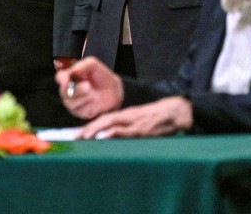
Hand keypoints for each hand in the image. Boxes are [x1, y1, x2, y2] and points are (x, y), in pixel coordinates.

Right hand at [55, 56, 122, 119]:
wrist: (114, 92)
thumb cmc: (102, 77)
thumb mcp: (94, 66)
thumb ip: (84, 65)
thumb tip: (73, 70)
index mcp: (69, 77)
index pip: (60, 78)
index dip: (62, 80)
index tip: (68, 81)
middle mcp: (68, 90)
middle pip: (64, 92)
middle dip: (77, 90)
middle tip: (88, 86)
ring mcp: (73, 103)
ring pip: (71, 103)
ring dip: (85, 98)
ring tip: (95, 95)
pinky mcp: (80, 113)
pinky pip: (81, 112)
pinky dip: (90, 107)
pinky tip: (96, 103)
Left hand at [76, 96, 192, 138]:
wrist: (175, 111)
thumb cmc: (157, 117)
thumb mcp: (139, 120)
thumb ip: (127, 127)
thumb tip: (113, 138)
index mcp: (125, 115)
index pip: (103, 119)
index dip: (90, 126)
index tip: (79, 134)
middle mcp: (126, 117)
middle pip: (102, 121)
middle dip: (88, 129)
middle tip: (75, 137)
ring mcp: (133, 123)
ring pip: (110, 124)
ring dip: (96, 131)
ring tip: (84, 137)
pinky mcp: (142, 129)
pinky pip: (125, 131)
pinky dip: (114, 132)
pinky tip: (105, 136)